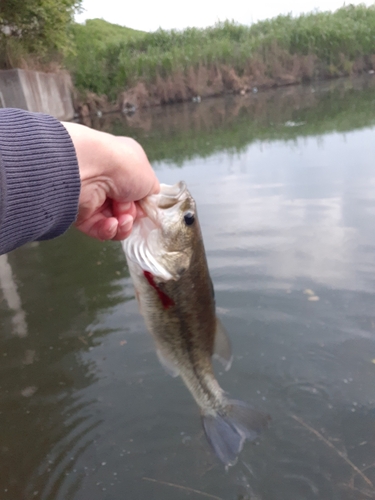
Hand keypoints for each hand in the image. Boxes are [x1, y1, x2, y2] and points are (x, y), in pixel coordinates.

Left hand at [61, 122, 158, 239]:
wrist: (92, 170)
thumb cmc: (123, 167)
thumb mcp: (149, 178)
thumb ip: (152, 193)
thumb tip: (146, 202)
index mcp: (124, 168)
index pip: (137, 194)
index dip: (143, 204)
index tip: (146, 206)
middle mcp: (108, 182)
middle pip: (127, 212)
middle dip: (133, 215)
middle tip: (130, 210)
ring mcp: (94, 199)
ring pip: (116, 224)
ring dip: (124, 225)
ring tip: (123, 219)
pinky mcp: (82, 215)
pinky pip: (100, 230)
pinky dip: (109, 230)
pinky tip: (111, 223)